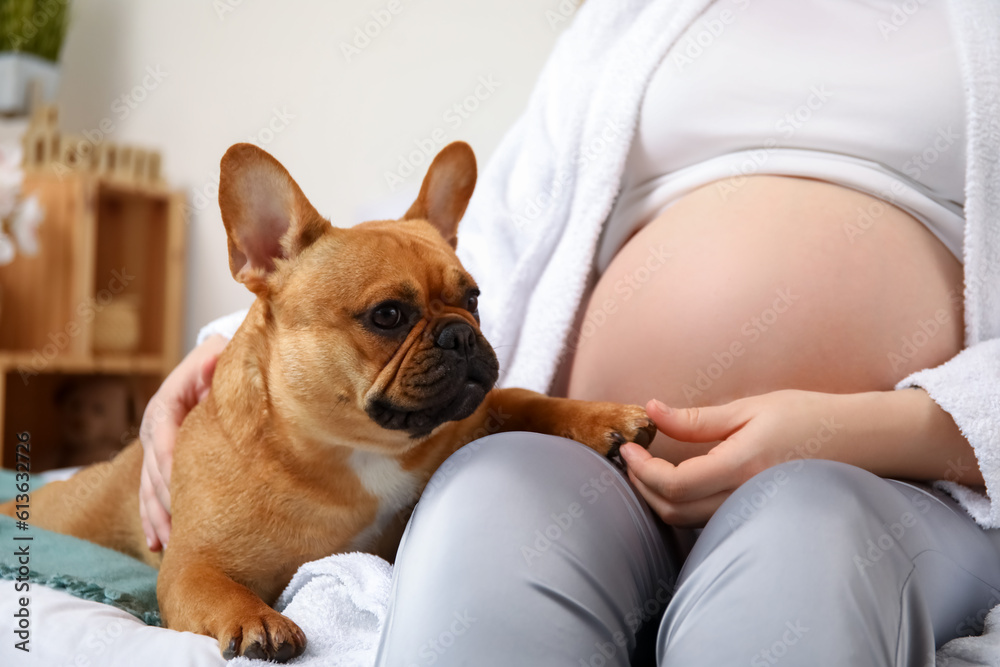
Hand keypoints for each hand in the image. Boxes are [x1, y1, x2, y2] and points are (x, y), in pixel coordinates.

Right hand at [139, 334, 227, 549]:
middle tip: (181, 533)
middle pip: (155, 472)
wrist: (212, 365)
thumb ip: (213, 362)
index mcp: (165, 406)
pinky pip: (151, 493)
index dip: (172, 470)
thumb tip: (213, 357)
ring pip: (149, 488)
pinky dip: (154, 518)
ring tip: (168, 545)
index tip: (184, 497)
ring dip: (157, 518)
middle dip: (165, 503)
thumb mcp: (215, 358)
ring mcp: (155, 447)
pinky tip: (159, 543)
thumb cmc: (218, 364)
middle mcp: (155, 430)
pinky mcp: (161, 462)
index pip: (165, 442)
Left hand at [620, 387, 982, 526]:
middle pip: (673, 510)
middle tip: (630, 457)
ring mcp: (751, 510)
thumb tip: (651, 410)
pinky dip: (679, 504)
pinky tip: (674, 480)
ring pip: (687, 520)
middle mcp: (745, 495)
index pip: (674, 484)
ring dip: (657, 498)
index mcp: (742, 464)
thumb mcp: (750, 408)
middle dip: (641, 486)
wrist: (860, 441)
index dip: (642, 470)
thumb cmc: (807, 416)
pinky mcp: (754, 513)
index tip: (628, 447)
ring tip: (645, 467)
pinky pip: (705, 519)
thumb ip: (697, 418)